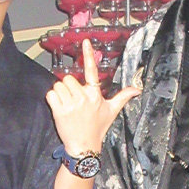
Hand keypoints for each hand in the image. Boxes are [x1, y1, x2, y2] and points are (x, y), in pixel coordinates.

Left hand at [46, 40, 139, 155]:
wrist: (84, 147)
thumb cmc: (98, 128)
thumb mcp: (112, 111)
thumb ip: (123, 97)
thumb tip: (138, 89)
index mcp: (96, 95)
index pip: (92, 71)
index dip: (89, 55)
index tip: (85, 42)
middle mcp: (84, 97)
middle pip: (68, 78)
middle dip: (68, 88)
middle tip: (73, 101)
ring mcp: (71, 104)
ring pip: (58, 85)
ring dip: (60, 93)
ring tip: (67, 105)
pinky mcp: (59, 111)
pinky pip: (51, 94)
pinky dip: (52, 99)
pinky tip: (59, 108)